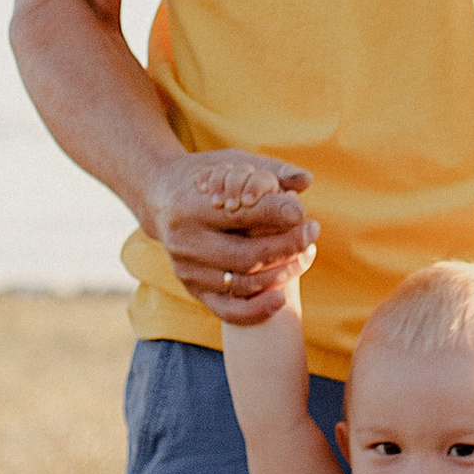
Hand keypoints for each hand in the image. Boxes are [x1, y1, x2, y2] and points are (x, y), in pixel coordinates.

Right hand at [145, 154, 316, 324]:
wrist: (160, 197)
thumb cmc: (206, 178)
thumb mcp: (232, 163)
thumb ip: (270, 171)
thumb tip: (306, 180)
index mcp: (189, 206)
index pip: (240, 216)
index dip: (275, 215)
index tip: (302, 212)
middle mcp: (184, 242)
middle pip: (245, 254)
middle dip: (287, 246)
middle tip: (313, 231)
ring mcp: (186, 270)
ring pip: (241, 283)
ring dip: (281, 273)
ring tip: (306, 254)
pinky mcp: (192, 289)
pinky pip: (227, 310)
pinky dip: (256, 310)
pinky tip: (282, 298)